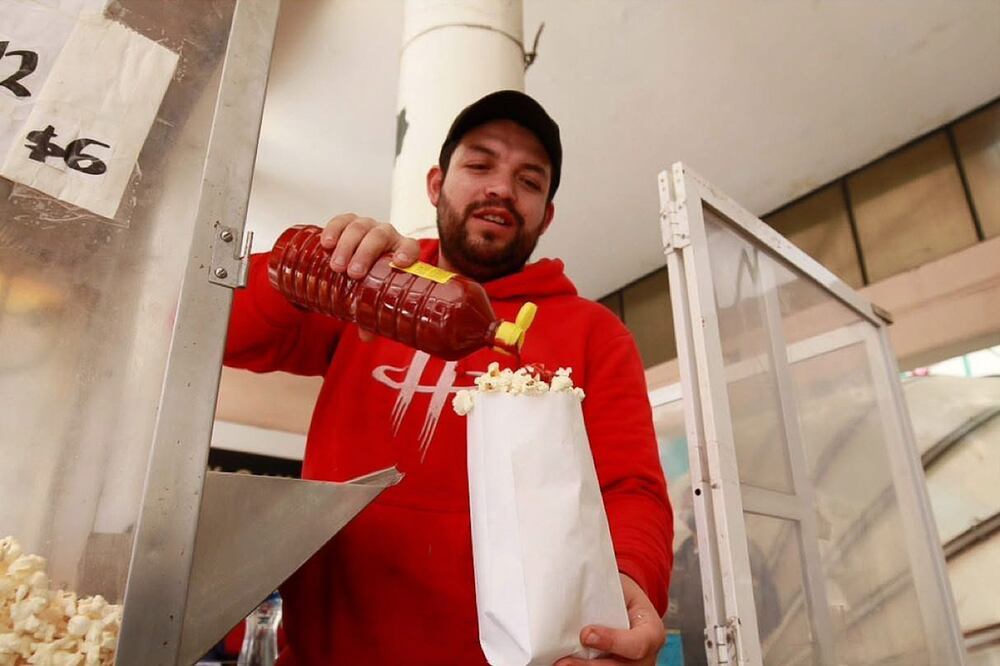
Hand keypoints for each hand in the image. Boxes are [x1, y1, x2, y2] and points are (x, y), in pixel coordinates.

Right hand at [320, 214, 420, 341]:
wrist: (354, 264)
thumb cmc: (371, 283)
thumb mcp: (374, 299)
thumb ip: (371, 317)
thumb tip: (366, 337)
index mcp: (401, 252)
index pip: (410, 246)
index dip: (407, 251)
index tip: (400, 262)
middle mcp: (386, 236)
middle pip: (379, 236)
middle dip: (365, 253)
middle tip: (353, 274)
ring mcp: (367, 227)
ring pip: (359, 227)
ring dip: (347, 245)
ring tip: (336, 266)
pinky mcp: (347, 223)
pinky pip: (341, 220)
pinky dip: (333, 228)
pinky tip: (326, 243)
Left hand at [554, 574, 665, 665]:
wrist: (623, 602)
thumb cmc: (620, 593)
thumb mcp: (620, 587)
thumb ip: (602, 594)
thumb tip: (570, 589)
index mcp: (651, 631)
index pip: (638, 644)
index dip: (613, 642)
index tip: (586, 634)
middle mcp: (646, 656)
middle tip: (564, 661)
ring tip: (560, 665)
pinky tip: (565, 664)